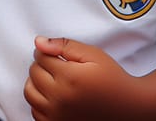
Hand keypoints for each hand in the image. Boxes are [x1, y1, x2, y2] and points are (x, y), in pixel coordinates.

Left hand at [23, 36, 142, 120]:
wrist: (126, 107)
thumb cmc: (112, 79)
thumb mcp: (92, 54)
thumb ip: (65, 45)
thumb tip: (39, 42)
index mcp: (69, 77)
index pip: (40, 56)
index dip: (46, 50)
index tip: (55, 52)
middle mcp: (60, 98)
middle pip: (33, 73)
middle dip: (41, 63)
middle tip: (55, 62)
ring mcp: (57, 115)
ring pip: (29, 92)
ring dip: (36, 81)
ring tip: (51, 77)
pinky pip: (34, 111)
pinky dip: (38, 100)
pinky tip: (52, 94)